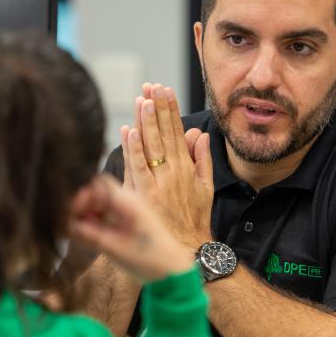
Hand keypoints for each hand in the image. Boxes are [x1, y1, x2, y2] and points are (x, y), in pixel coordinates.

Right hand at [69, 175, 194, 281]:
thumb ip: (89, 235)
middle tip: (71, 225)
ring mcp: (127, 210)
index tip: (70, 215)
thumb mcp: (115, 249)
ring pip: (98, 203)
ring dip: (86, 215)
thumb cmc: (150, 260)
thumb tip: (64, 224)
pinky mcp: (126, 221)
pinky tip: (87, 236)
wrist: (173, 272)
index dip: (81, 197)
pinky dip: (93, 222)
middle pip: (96, 191)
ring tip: (77, 233)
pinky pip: (104, 214)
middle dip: (81, 206)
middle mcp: (128, 201)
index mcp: (128, 202)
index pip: (98, 185)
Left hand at [121, 84, 213, 248]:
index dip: (171, 110)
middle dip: (158, 108)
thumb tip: (199, 134)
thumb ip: (202, 160)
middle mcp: (174, 173)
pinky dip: (133, 149)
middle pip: (164, 134)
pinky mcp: (145, 196)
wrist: (188, 250)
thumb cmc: (195, 222)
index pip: (178, 132)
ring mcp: (159, 184)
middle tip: (152, 86)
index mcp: (188, 169)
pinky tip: (129, 131)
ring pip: (151, 147)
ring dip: (147, 122)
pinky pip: (137, 168)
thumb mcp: (206, 189)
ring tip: (142, 99)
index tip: (165, 90)